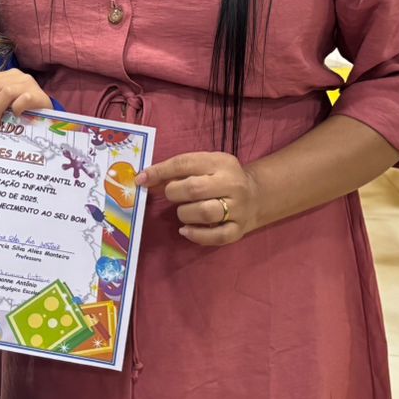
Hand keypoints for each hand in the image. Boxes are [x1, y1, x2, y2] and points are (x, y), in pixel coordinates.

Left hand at [0, 70, 51, 125]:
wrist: (47, 111)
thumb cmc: (24, 107)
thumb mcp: (6, 100)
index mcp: (7, 75)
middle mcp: (18, 76)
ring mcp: (29, 84)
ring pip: (6, 91)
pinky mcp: (38, 95)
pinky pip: (22, 100)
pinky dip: (15, 108)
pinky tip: (14, 115)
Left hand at [137, 152, 257, 246]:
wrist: (257, 195)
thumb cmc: (221, 178)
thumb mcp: (204, 166)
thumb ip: (177, 171)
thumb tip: (145, 179)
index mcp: (221, 162)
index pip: (185, 163)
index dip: (159, 171)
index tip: (141, 179)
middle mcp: (232, 184)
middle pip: (193, 189)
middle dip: (173, 193)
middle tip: (172, 196)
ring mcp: (238, 208)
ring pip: (204, 213)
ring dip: (184, 214)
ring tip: (184, 212)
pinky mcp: (239, 230)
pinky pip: (216, 236)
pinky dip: (196, 235)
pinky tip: (186, 230)